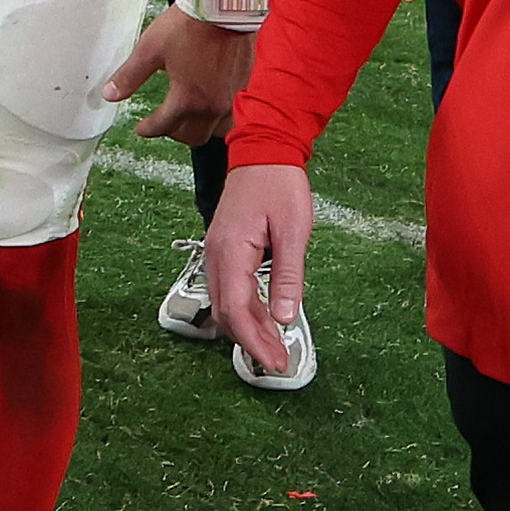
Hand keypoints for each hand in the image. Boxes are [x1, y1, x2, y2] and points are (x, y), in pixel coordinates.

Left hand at [102, 3, 250, 143]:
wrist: (225, 5)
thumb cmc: (189, 24)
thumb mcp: (150, 49)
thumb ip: (130, 76)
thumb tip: (110, 94)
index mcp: (188, 99)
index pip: (164, 126)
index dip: (148, 129)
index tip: (142, 127)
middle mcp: (213, 104)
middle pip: (193, 136)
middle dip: (175, 133)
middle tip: (164, 123)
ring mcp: (233, 96)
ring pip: (217, 129)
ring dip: (201, 126)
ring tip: (190, 114)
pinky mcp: (246, 84)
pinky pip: (232, 111)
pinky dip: (219, 113)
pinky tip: (212, 98)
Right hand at [203, 162, 314, 373]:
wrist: (263, 149)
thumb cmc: (280, 185)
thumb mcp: (293, 232)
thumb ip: (287, 278)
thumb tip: (285, 318)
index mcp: (232, 253)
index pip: (236, 312)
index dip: (256, 343)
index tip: (277, 362)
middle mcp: (216, 256)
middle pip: (226, 314)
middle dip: (252, 342)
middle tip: (280, 361)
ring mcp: (216, 253)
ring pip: (226, 304)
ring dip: (249, 328)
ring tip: (276, 345)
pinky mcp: (222, 249)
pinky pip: (229, 289)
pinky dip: (246, 310)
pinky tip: (266, 317)